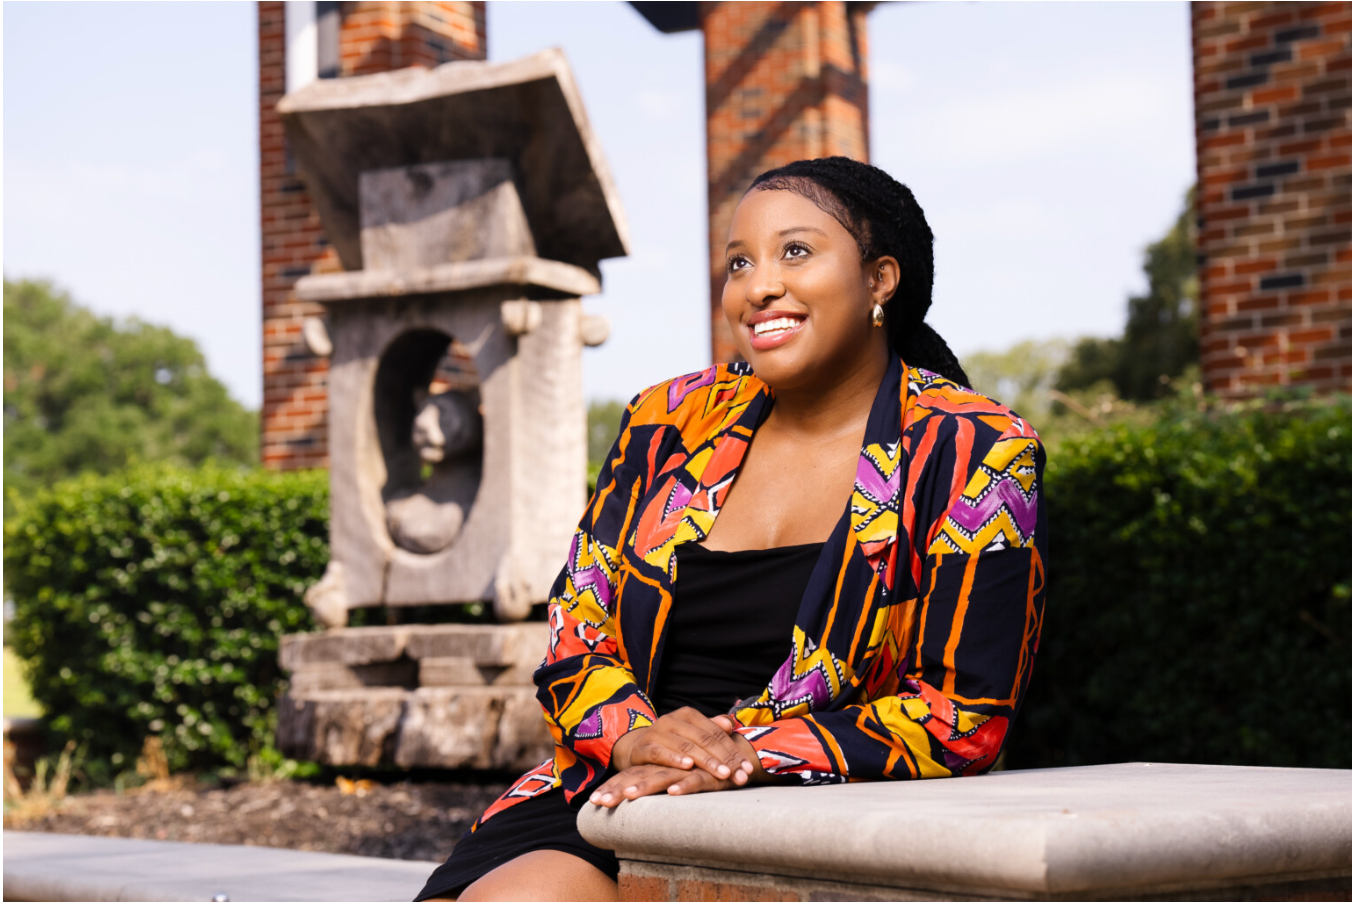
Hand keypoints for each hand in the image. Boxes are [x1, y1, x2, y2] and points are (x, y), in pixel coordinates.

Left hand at [588, 763, 736, 807]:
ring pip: (662, 777)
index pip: (630, 776)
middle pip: (638, 777)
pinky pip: (696, 780)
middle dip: (618, 790)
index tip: (593, 802)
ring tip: (628, 796)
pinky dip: (684, 785)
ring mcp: (687, 770)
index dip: (612, 787)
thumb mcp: (676, 781)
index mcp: (658, 769)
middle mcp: (668, 768)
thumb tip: (631, 802)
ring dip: (645, 786)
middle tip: (600, 802)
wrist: (737, 758)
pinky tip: (672, 792)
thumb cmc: (700, 773)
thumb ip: (656, 788)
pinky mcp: (710, 775)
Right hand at [608, 706, 752, 781]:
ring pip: (686, 747)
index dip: (733, 751)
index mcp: (688, 715)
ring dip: (707, 762)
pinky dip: (675, 759)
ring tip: (724, 773)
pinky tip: (688, 766)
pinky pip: (660, 753)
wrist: (636, 748)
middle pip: (705, 740)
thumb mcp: (693, 735)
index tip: (747, 769)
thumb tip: (731, 724)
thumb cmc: (672, 743)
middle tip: (740, 776)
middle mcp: (672, 720)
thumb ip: (712, 729)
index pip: (716, 733)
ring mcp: (657, 732)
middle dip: (725, 760)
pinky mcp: (643, 747)